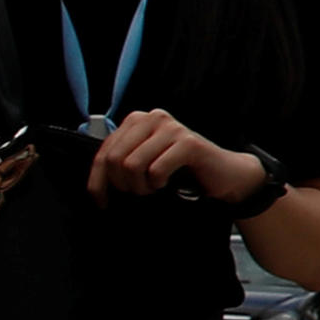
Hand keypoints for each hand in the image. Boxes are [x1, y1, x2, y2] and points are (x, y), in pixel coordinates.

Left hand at [87, 110, 258, 205]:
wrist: (224, 175)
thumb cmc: (183, 171)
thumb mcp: (146, 162)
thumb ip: (122, 161)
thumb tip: (95, 182)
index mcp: (137, 120)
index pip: (104, 152)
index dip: (97, 182)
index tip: (101, 202)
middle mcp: (153, 117)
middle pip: (115, 159)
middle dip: (122, 185)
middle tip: (138, 193)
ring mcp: (171, 128)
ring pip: (132, 165)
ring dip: (140, 186)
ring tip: (152, 188)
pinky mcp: (188, 142)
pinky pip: (156, 170)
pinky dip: (158, 184)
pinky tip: (168, 183)